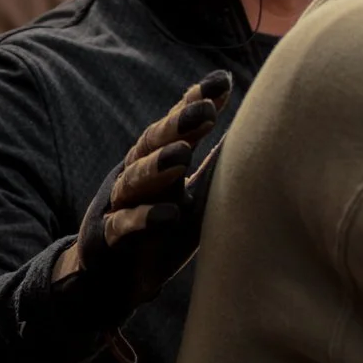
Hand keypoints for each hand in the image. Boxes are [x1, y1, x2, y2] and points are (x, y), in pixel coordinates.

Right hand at [51, 71, 233, 323]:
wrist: (111, 281)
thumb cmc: (161, 230)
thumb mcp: (195, 199)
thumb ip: (217, 169)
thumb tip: (254, 134)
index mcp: (158, 163)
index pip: (178, 127)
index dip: (196, 102)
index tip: (221, 81)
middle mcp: (137, 177)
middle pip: (153, 144)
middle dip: (178, 125)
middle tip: (205, 109)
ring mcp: (119, 206)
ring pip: (134, 180)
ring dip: (157, 166)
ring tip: (181, 154)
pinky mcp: (108, 240)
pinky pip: (124, 226)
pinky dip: (144, 220)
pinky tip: (168, 216)